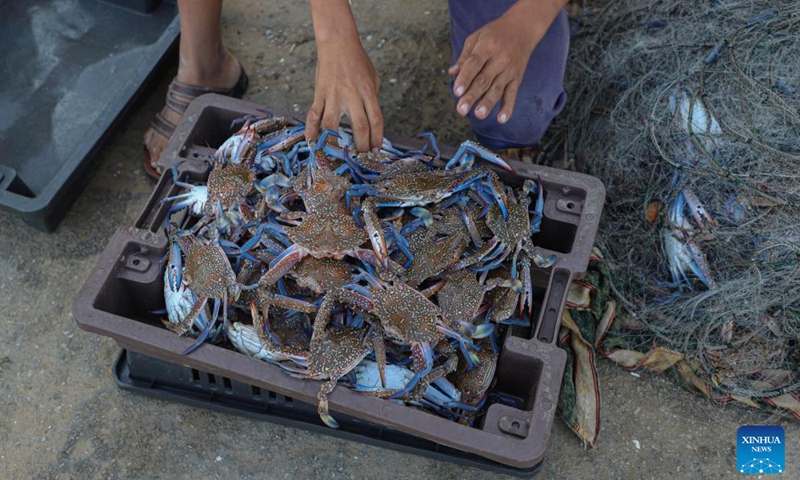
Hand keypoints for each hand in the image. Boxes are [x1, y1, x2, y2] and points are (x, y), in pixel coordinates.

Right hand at [305, 37, 382, 151]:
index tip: (376, 151)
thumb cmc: (358, 61)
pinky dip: (311, 131)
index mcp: (368, 92)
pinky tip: (313, 144)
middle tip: (362, 158)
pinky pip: (313, 116)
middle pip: (359, 127)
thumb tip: (372, 123)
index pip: (376, 121)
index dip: (377, 139)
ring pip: (332, 126)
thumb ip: (373, 100)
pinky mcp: (319, 95)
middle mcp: (351, 95)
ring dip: (336, 145)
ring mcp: (333, 96)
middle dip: (362, 147)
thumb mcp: (373, 78)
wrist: (337, 43)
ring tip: (339, 157)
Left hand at [449, 0, 558, 123]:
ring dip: (488, 103)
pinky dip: (508, 107)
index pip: (474, 64)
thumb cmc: (494, 34)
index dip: (465, 78)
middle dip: (472, 96)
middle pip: (484, 80)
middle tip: (461, 110)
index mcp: (487, 46)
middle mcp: (500, 59)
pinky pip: (513, 94)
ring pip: (497, 89)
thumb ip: (464, 57)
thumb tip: (452, 73)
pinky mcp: (517, 79)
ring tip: (478, 115)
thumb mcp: (476, 38)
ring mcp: (510, 70)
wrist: (522, 29)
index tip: (456, 92)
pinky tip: (502, 119)